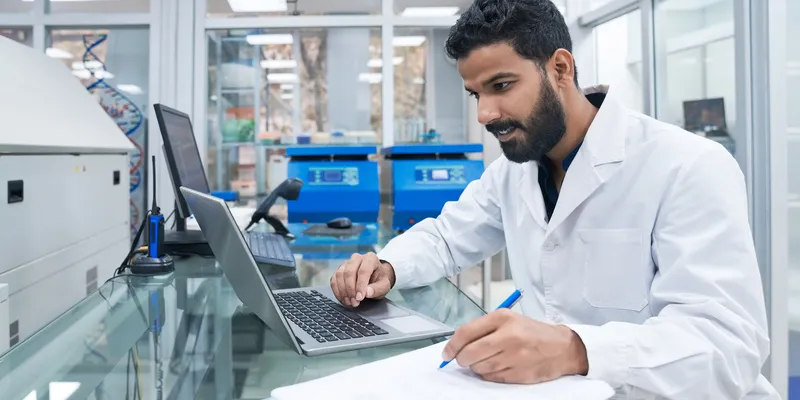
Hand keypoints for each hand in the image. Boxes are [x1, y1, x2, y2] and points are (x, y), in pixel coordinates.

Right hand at [330, 252, 395, 307]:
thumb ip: (377, 289)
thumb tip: (367, 292)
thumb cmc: (379, 280)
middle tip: (355, 302)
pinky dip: (337, 291)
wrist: (375, 277)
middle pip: (349, 272)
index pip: (363, 270)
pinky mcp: (339, 270)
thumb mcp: (384, 286)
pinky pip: (333, 279)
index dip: (360, 285)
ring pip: (339, 275)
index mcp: (370, 258)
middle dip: (350, 289)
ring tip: (350, 302)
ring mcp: (346, 263)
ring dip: (343, 291)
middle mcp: (357, 258)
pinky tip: (343, 299)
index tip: (360, 298)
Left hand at [441, 309, 587, 383]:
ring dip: (477, 366)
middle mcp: (508, 336)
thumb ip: (483, 329)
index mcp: (502, 318)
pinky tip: (499, 365)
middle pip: (469, 354)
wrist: (561, 348)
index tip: (446, 353)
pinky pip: (491, 377)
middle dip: (462, 359)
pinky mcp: (518, 373)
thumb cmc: (532, 332)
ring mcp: (513, 356)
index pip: (466, 333)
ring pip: (478, 368)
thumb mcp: (508, 320)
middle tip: (464, 359)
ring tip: (489, 359)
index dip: (451, 345)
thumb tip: (456, 344)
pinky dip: (489, 374)